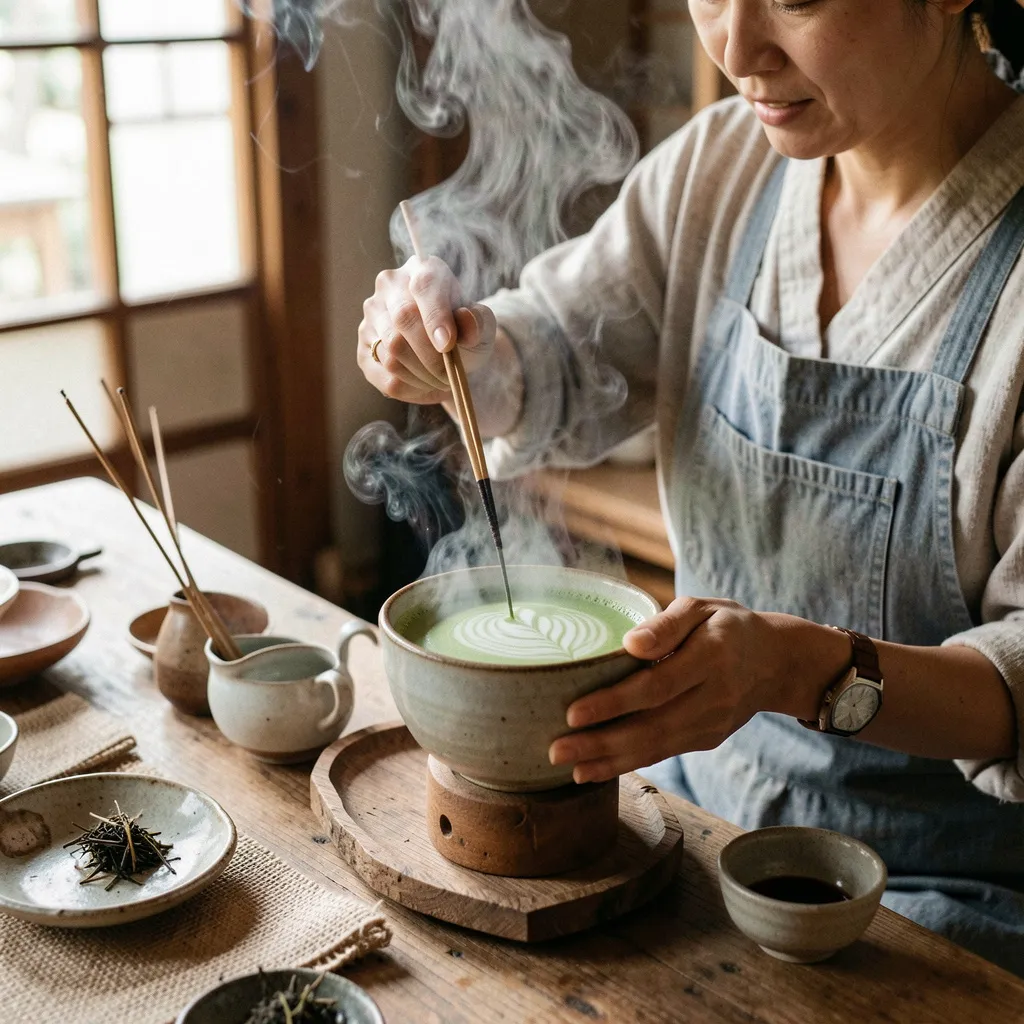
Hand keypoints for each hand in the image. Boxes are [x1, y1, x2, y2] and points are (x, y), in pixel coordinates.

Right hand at [357, 255, 496, 403]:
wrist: (448, 351)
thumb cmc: (465, 331)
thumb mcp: (482, 325)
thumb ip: (478, 321)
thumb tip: (466, 322)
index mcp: (422, 269)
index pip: (424, 287)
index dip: (435, 317)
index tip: (447, 345)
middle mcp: (389, 287)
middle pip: (402, 322)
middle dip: (432, 357)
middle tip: (450, 375)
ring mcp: (371, 317)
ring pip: (392, 354)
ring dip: (422, 377)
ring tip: (441, 380)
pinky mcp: (363, 349)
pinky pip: (385, 378)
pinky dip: (411, 390)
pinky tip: (426, 386)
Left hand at [548, 597, 781, 783]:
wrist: (775, 661)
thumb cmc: (727, 626)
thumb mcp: (702, 607)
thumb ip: (667, 623)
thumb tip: (630, 644)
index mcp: (712, 656)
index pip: (657, 685)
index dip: (615, 703)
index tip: (573, 713)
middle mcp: (715, 696)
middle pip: (652, 725)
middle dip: (601, 742)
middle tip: (556, 750)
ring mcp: (712, 723)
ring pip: (657, 746)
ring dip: (609, 761)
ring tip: (568, 767)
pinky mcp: (707, 739)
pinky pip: (663, 752)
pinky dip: (628, 763)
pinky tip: (595, 769)